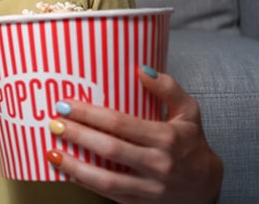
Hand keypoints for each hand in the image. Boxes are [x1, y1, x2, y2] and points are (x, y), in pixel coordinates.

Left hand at [45, 67, 222, 202]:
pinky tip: (66, 170)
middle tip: (54, 123)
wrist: (206, 187)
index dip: (90, 114)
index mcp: (166, 138)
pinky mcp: (140, 203)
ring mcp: (149, 188)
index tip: (66, 104)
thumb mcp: (189, 112)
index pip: (120, 124)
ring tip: (51, 151)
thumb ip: (168, 89)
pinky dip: (84, 182)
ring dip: (74, 165)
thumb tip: (141, 69)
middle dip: (78, 135)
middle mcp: (158, 164)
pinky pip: (108, 194)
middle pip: (109, 149)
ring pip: (106, 179)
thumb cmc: (191, 143)